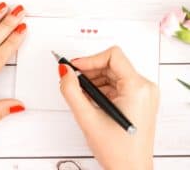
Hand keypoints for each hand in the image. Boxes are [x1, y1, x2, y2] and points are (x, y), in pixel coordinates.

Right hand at [58, 46, 158, 169]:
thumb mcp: (88, 118)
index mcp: (138, 88)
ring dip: (92, 81)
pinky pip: (114, 84)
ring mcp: (141, 93)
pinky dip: (99, 88)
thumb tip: (64, 71)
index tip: (74, 67)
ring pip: (111, 74)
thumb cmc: (118, 151)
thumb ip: (71, 91)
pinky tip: (89, 100)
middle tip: (72, 81)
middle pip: (111, 65)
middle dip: (89, 71)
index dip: (90, 59)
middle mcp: (144, 88)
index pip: (113, 56)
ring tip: (80, 95)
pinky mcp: (136, 99)